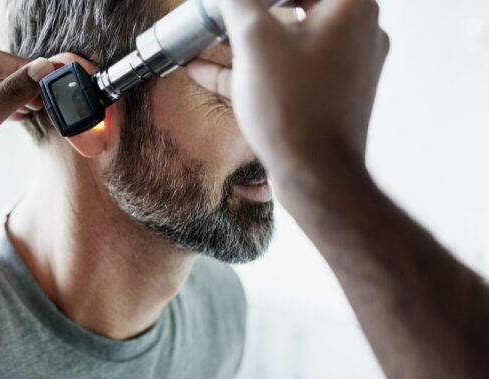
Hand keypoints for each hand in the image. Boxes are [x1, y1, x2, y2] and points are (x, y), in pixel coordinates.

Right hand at [187, 0, 389, 185]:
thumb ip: (238, 4)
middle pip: (298, 2)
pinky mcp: (328, 94)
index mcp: (352, 6)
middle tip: (224, 10)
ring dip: (247, 36)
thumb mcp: (254, 42)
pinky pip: (286, 67)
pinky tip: (206, 69)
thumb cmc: (295, 111)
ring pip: (289, 36)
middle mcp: (358, 31)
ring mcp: (346, 66)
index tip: (236, 1)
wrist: (315, 175)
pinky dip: (252, 65)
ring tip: (209, 35)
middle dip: (252, 7)